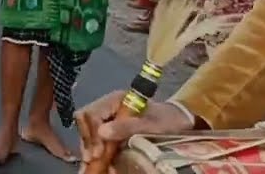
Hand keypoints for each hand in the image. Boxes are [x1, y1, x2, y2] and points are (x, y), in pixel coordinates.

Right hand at [75, 92, 193, 167]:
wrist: (179, 121)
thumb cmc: (167, 120)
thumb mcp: (150, 125)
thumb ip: (127, 127)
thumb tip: (102, 132)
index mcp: (115, 100)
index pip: (92, 114)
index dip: (92, 134)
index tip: (98, 153)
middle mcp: (107, 106)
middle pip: (85, 120)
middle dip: (87, 141)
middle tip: (92, 160)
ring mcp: (108, 116)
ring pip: (88, 129)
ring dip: (89, 146)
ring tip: (93, 164)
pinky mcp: (111, 127)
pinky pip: (96, 136)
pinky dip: (95, 149)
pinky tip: (98, 161)